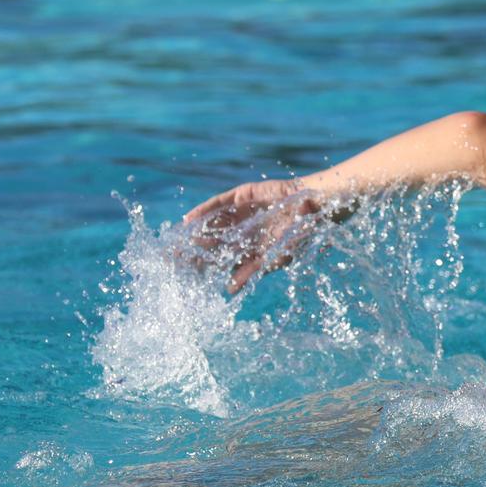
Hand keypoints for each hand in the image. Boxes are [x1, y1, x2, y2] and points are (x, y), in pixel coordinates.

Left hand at [182, 178, 324, 293]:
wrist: (314, 207)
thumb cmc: (299, 236)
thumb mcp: (275, 258)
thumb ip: (250, 272)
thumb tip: (229, 290)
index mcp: (250, 248)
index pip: (222, 259)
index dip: (205, 266)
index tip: (186, 275)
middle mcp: (243, 231)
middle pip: (212, 241)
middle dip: (193, 249)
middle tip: (170, 259)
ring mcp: (241, 213)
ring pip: (212, 222)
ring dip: (195, 230)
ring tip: (176, 240)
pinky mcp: (241, 196)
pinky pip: (218, 204)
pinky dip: (203, 211)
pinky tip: (188, 220)